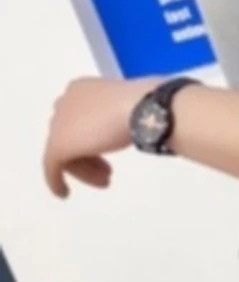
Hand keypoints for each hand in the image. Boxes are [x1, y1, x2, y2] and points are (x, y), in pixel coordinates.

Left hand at [44, 77, 159, 198]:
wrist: (142, 108)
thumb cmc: (144, 103)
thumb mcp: (132, 105)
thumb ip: (121, 114)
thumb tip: (133, 124)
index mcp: (82, 88)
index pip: (81, 116)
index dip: (94, 136)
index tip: (110, 150)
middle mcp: (66, 102)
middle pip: (72, 133)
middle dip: (89, 154)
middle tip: (108, 171)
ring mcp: (60, 124)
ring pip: (65, 151)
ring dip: (84, 168)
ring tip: (105, 181)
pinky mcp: (58, 145)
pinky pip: (52, 167)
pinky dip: (56, 181)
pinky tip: (64, 193)